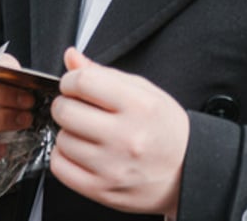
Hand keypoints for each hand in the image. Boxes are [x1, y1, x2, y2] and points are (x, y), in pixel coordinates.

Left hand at [49, 48, 187, 217]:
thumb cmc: (166, 130)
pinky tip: (80, 152)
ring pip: (62, 139)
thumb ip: (105, 74)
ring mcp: (112, 166)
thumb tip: (71, 57)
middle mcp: (125, 137)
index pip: (84, 82)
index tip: (72, 85)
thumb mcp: (145, 92)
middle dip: (66, 104)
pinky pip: (59, 167)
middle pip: (66, 111)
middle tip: (78, 108)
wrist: (187, 172)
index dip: (70, 80)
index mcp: (139, 106)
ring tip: (86, 133)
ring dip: (68, 132)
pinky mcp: (101, 190)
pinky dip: (63, 156)